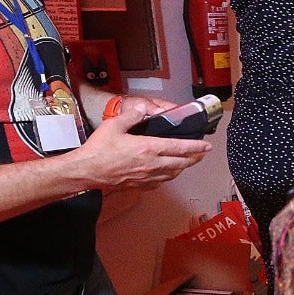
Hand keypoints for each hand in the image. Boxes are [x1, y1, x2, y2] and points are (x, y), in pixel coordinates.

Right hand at [68, 96, 209, 189]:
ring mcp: (146, 177)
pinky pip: (160, 182)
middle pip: (181, 163)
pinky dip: (168, 177)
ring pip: (172, 174)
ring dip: (183, 168)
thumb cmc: (98, 149)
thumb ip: (132, 116)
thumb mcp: (114, 125)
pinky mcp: (139, 185)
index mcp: (148, 148)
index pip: (179, 147)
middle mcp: (151, 164)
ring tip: (188, 162)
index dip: (196, 146)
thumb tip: (143, 109)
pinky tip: (167, 174)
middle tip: (202, 154)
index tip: (207, 146)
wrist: (86, 171)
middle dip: (194, 158)